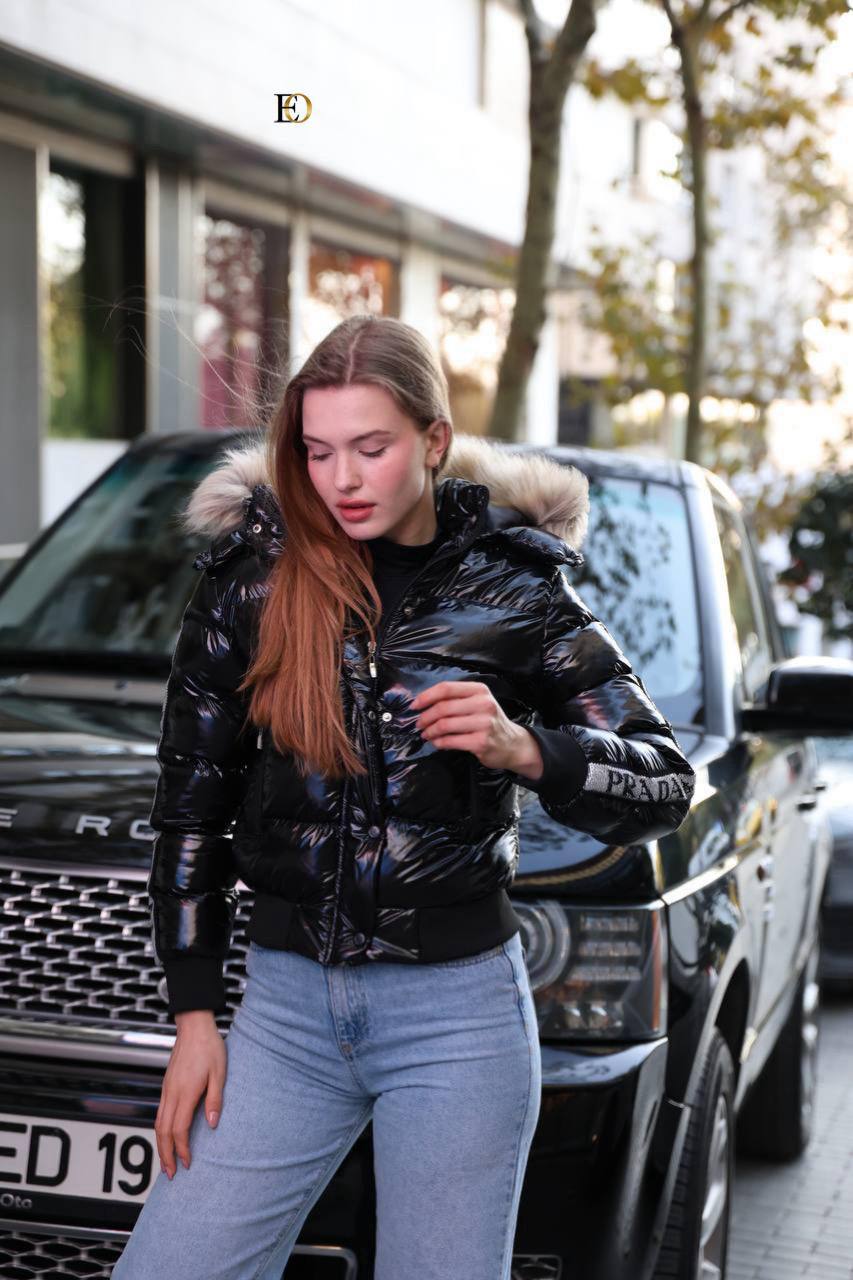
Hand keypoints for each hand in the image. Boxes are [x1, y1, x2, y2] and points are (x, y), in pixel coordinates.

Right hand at [156, 1009, 225, 1178]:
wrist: (194, 1026)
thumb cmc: (210, 1047)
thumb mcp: (219, 1073)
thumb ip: (215, 1100)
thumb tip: (212, 1125)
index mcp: (185, 1092)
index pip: (180, 1129)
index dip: (182, 1149)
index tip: (188, 1163)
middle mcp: (172, 1093)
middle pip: (163, 1132)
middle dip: (166, 1155)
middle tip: (170, 1174)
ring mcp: (166, 1089)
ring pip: (158, 1123)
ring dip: (161, 1145)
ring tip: (165, 1162)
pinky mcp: (166, 1084)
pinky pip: (159, 1113)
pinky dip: (160, 1130)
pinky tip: (166, 1137)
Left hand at [410, 681, 543, 778]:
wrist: (512, 744)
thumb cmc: (489, 722)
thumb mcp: (478, 703)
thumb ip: (456, 699)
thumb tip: (423, 703)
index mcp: (479, 690)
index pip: (446, 688)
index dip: (426, 696)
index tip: (415, 706)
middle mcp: (483, 704)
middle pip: (443, 707)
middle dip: (425, 717)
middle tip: (418, 724)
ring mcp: (483, 723)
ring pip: (444, 725)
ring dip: (430, 731)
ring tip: (426, 734)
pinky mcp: (481, 742)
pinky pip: (450, 741)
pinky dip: (438, 742)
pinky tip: (436, 743)